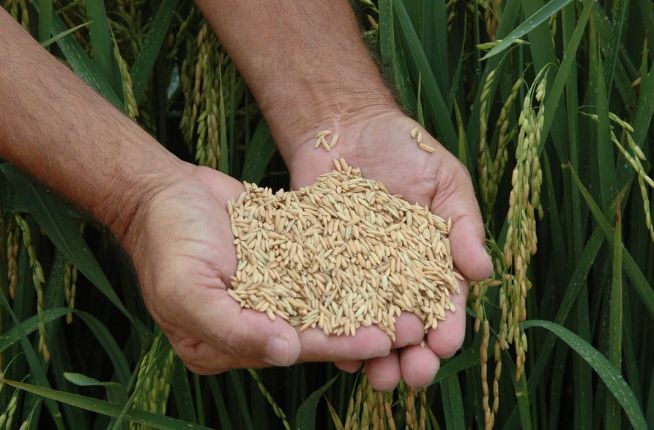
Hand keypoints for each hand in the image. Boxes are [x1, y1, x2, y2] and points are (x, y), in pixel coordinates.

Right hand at [120, 165, 393, 373]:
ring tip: (412, 297)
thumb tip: (285, 353)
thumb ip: (234, 328)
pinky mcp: (285, 260)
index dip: (339, 345)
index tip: (383, 340)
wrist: (162, 191)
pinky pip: (324, 267)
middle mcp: (257, 324)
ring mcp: (272, 292)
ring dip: (370, 300)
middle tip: (414, 325)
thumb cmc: (165, 241)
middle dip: (367, 328)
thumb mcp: (186, 291)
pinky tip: (389, 260)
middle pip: (319, 329)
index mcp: (230, 345)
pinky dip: (355, 267)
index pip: (294, 348)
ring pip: (329, 300)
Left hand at [281, 107, 492, 389]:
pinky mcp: (320, 267)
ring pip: (368, 328)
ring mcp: (357, 276)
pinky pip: (326, 306)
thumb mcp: (446, 180)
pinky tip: (337, 352)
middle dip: (414, 357)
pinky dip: (332, 332)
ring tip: (378, 378)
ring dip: (374, 357)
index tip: (445, 345)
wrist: (346, 126)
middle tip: (414, 377)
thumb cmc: (406, 149)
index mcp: (432, 262)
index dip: (448, 327)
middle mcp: (396, 278)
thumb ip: (463, 224)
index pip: (445, 304)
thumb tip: (484, 271)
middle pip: (408, 328)